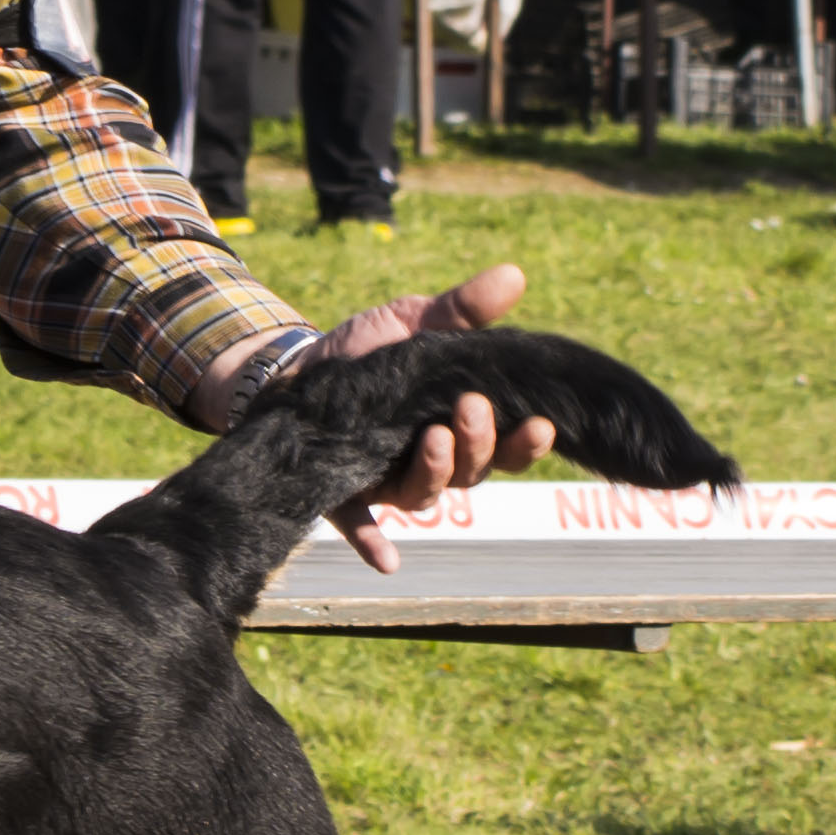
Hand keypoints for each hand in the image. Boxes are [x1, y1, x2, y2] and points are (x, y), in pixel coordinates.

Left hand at [195, 261, 553, 572]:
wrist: (295, 370)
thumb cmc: (367, 352)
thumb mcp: (412, 323)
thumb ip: (461, 309)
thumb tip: (515, 274)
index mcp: (459, 426)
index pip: (507, 444)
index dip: (527, 441)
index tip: (540, 422)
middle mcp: (433, 462)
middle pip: (474, 473)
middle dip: (481, 446)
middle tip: (471, 411)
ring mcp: (389, 482)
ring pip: (427, 495)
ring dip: (437, 474)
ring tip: (434, 439)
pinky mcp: (345, 496)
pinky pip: (362, 525)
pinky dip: (374, 543)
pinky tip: (387, 560)